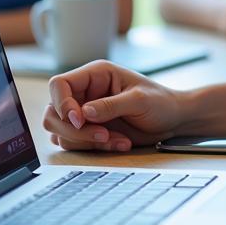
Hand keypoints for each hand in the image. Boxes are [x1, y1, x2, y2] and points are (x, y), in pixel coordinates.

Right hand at [43, 60, 184, 151]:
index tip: (79, 120)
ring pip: (61, 132)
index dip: (62, 103)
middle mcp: (85, 92)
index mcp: (96, 75)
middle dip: (74, 130)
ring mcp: (85, 113)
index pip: (59, 84)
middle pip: (53, 112)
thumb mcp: (139, 100)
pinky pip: (75, 145)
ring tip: (118, 140)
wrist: (172, 120)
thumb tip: (83, 113)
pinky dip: (94, 149)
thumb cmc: (160, 102)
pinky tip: (119, 144)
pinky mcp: (88, 131)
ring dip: (87, 142)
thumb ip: (110, 105)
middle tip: (103, 136)